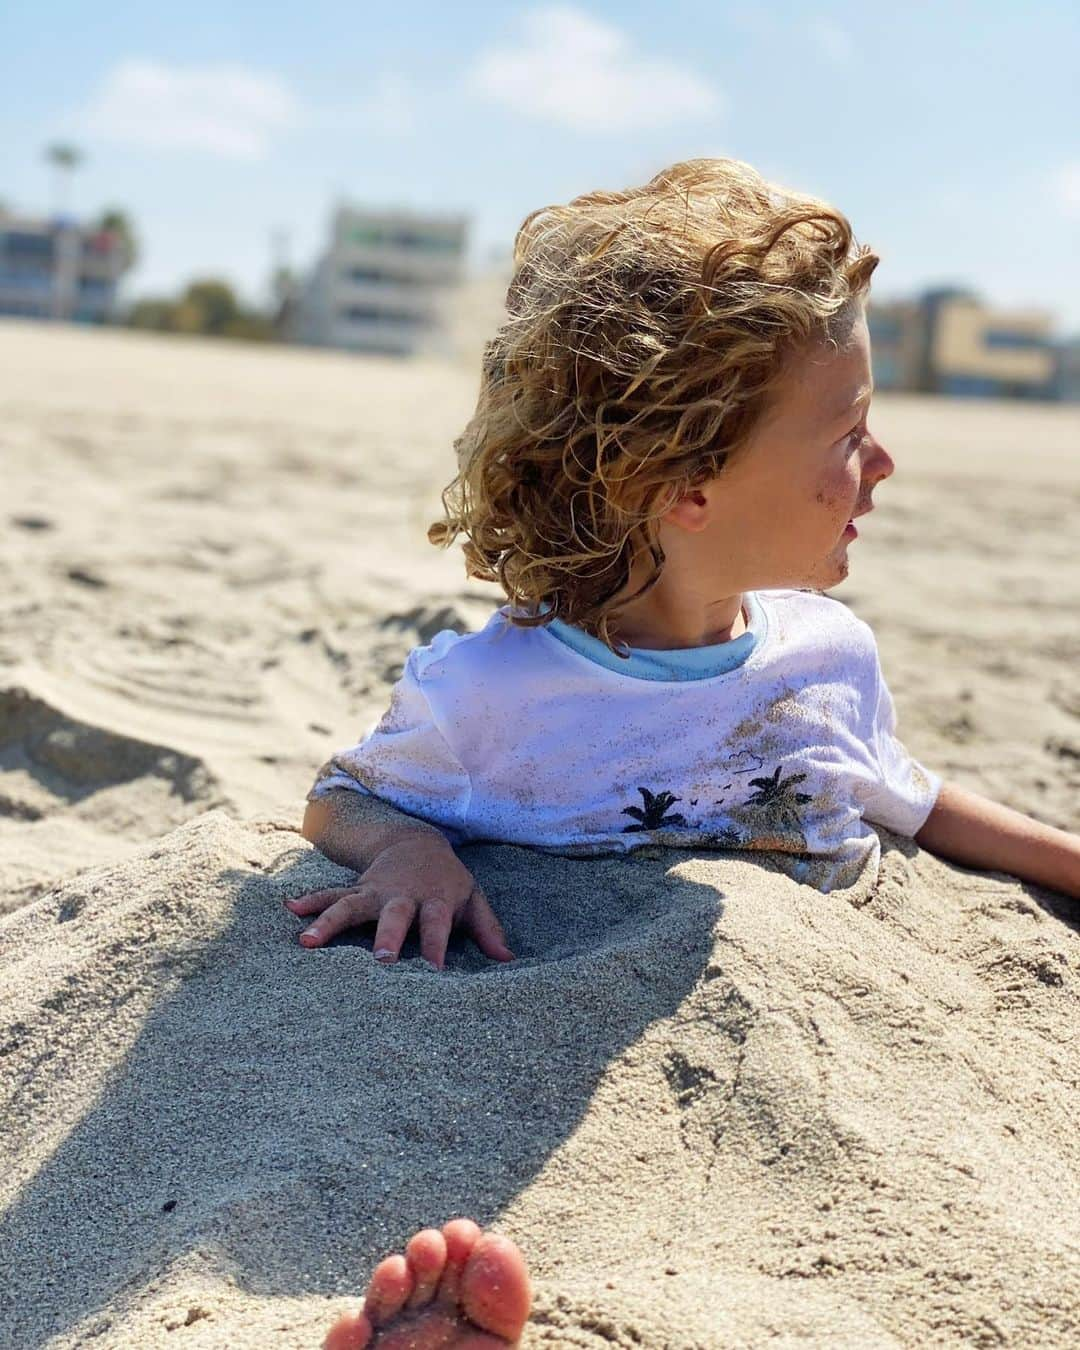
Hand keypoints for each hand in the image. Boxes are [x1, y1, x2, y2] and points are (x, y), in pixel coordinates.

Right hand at [284, 833, 513, 969]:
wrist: (418, 841)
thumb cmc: (448, 882)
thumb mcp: (472, 899)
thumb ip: (487, 929)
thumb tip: (508, 962)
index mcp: (435, 900)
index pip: (437, 926)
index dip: (436, 948)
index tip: (434, 974)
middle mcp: (402, 896)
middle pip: (394, 915)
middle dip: (387, 936)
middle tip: (380, 959)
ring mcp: (375, 891)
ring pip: (351, 905)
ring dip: (331, 922)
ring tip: (308, 941)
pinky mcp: (356, 889)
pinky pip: (330, 894)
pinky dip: (310, 901)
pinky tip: (290, 909)